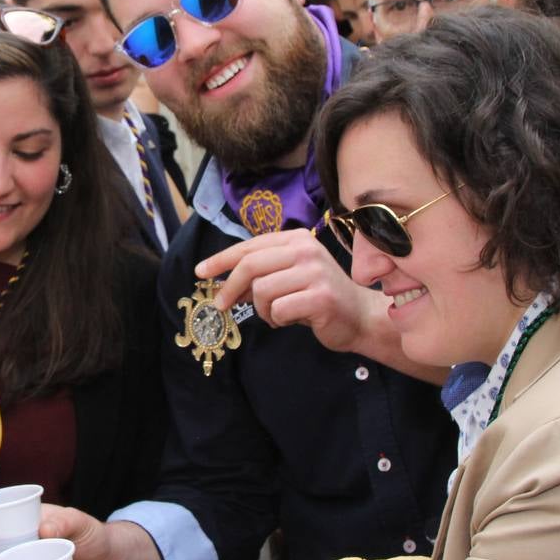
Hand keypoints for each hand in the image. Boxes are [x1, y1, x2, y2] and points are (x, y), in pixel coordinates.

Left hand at [197, 230, 377, 350]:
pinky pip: (279, 309)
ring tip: (276, 314)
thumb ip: (257, 278)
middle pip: (250, 265)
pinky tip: (290, 320)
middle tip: (221, 305)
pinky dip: (277, 320)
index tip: (200, 272)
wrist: (358, 316)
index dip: (221, 260)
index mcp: (295, 239)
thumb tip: (221, 282)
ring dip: (261, 309)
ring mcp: (315, 272)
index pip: (249, 247)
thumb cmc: (317, 297)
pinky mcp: (321, 297)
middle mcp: (306, 250)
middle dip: (229, 287)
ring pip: (262, 290)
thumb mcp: (285, 280)